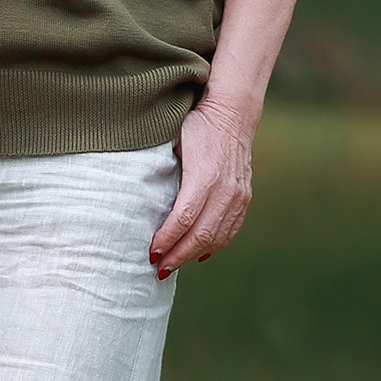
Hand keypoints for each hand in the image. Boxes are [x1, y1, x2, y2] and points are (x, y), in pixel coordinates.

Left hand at [149, 100, 255, 277]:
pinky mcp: (244, 198)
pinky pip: (230, 230)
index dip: (167, 240)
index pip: (183, 219)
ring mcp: (238, 196)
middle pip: (201, 235)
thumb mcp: (172, 142)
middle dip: (178, 255)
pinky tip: (199, 255)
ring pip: (217, 237)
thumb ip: (161, 172)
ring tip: (173, 266)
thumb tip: (137, 200)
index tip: (150, 252)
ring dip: (194, 255)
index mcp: (204, 177)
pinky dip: (214, 246)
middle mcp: (225, 190)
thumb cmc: (195, 125)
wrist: (232, 112)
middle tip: (158, 268)